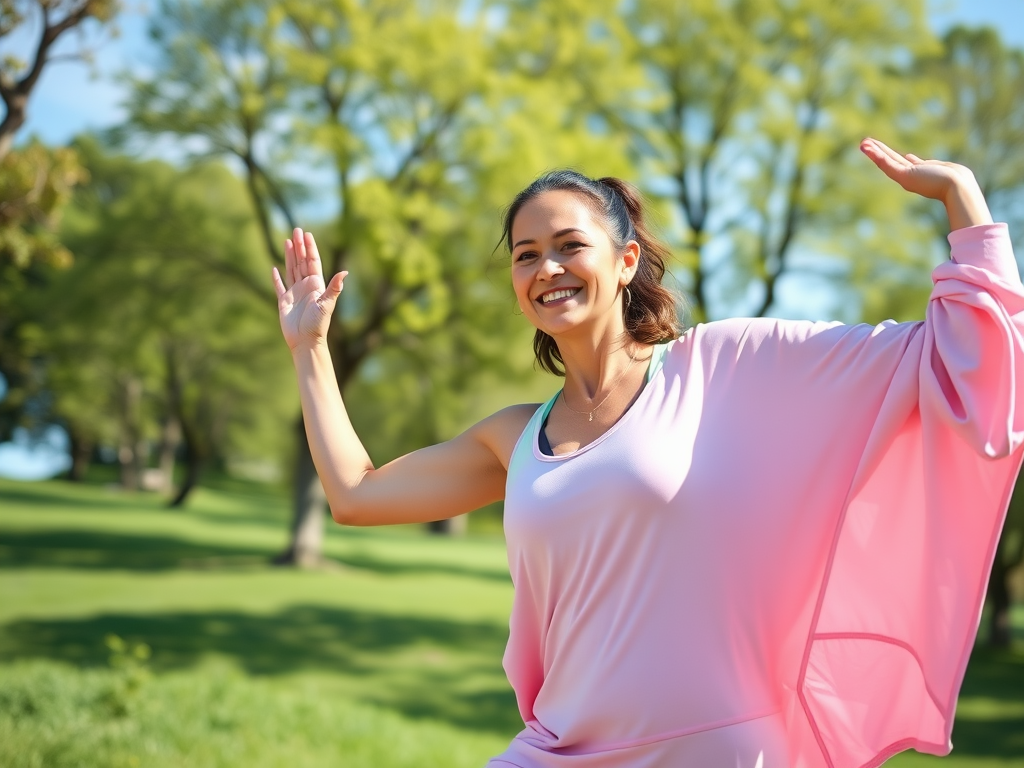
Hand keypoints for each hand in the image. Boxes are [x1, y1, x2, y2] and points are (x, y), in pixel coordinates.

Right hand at [271, 228, 347, 351]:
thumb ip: (334, 288)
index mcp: (316, 285)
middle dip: (299, 246)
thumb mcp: (327, 304)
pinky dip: (276, 278)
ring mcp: (294, 293)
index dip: (310, 248)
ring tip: (287, 241)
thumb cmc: (318, 324)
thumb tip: (345, 273)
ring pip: (291, 269)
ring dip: (289, 256)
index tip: (307, 234)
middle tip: (296, 230)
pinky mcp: (284, 302)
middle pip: (302, 262)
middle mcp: (306, 287)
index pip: (313, 262)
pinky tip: (274, 269)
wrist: (306, 341)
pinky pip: (279, 286)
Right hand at [860, 137, 992, 229]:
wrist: (958, 187)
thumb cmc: (956, 178)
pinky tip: (867, 148)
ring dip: (874, 151)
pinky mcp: (904, 176)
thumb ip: (926, 163)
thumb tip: (910, 157)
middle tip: (865, 143)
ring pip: (887, 161)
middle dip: (878, 151)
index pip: (902, 161)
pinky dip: (876, 156)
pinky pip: (886, 163)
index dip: (892, 154)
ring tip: (862, 143)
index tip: (883, 149)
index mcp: (919, 172)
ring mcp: (906, 176)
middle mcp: (910, 175)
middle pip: (891, 160)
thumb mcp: (940, 166)